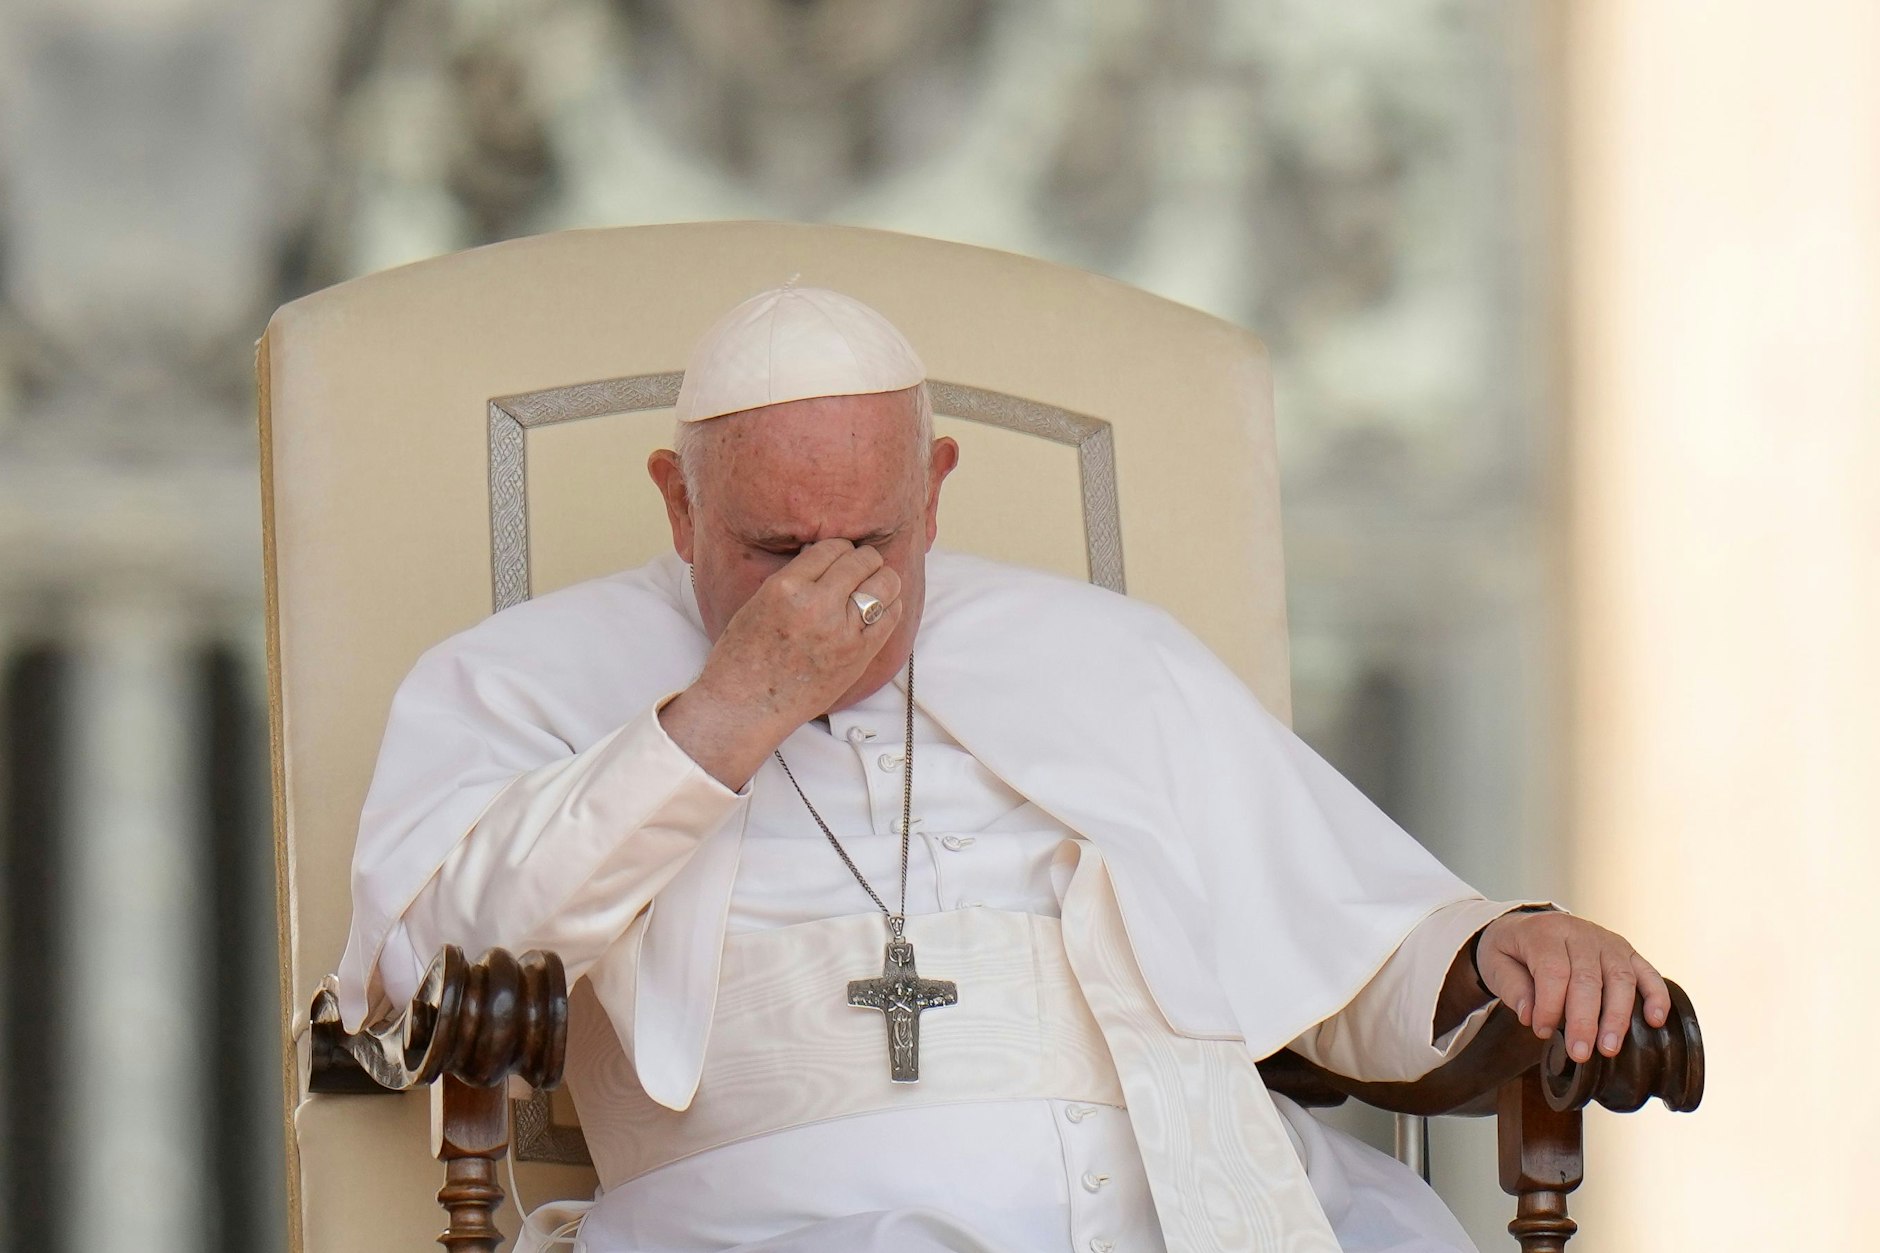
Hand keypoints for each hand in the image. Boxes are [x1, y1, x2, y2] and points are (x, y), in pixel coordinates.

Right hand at [661, 540, 901, 785]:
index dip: (838, 550)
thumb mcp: (759, 601)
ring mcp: (842, 632)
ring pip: (885, 583)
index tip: (837, 557)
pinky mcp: (859, 655)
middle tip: (858, 568)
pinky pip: (891, 616)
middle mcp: (817, 605)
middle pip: (862, 560)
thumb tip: (827, 557)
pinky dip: (889, 605)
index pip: (831, 547)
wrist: (746, 706)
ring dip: (881, 579)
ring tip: (872, 585)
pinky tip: (878, 608)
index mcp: (786, 587)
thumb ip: (796, 578)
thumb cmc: (743, 656)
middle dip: (863, 559)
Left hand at [1474, 910, 1670, 1062]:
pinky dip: (1656, 995)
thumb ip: (1511, 987)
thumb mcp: (1495, 962)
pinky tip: (1655, 1021)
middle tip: (1580, 1053)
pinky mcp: (1626, 952)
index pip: (1553, 971)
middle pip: (1588, 978)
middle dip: (1584, 1020)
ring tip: (1609, 1049)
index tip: (1541, 1032)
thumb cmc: (1512, 950)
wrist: (1527, 925)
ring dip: (1617, 1016)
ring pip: (1619, 978)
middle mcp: (1580, 933)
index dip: (1549, 1005)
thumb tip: (1530, 1015)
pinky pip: (1647, 971)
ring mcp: (1607, 941)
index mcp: (1544, 933)